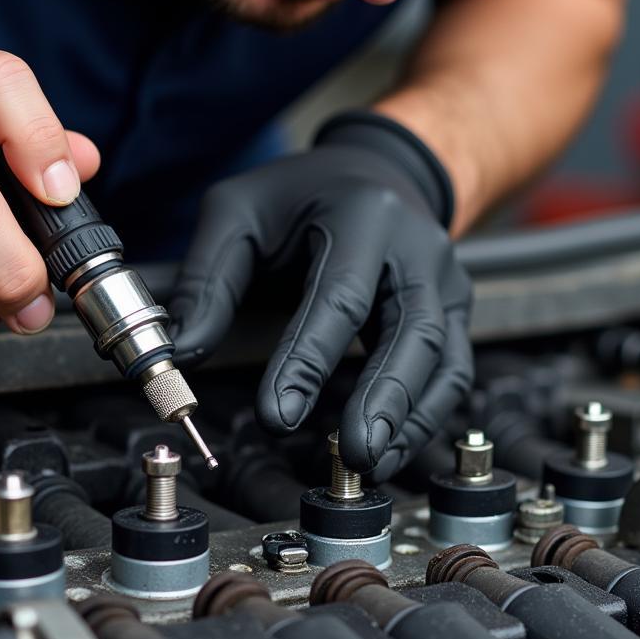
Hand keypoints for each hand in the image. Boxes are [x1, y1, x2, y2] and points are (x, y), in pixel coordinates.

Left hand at [169, 111, 473, 479]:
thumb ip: (209, 280)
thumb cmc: (300, 197)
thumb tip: (183, 355)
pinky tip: (390, 450)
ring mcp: (447, 282)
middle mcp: (420, 247)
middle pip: (414, 331)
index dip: (308, 361)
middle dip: (385, 400)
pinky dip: (424, 418)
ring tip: (369, 465)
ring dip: (411, 420)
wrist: (374, 173)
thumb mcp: (238, 212)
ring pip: (444, 361)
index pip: (340, 297)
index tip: (276, 416)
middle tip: (354, 454)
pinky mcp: (456, 313)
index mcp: (364, 214)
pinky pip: (451, 373)